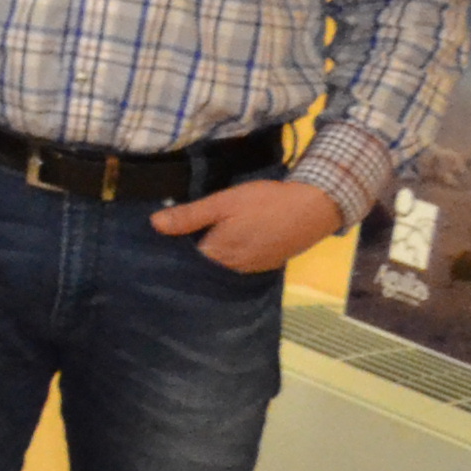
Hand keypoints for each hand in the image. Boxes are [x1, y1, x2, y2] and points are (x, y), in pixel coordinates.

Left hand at [150, 173, 347, 275]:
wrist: (316, 206)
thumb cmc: (266, 202)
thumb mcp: (224, 202)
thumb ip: (190, 216)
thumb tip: (153, 225)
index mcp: (219, 255)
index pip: (185, 260)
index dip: (172, 249)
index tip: (157, 240)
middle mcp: (234, 268)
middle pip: (204, 265)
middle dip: (189, 253)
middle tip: (174, 235)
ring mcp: (254, 267)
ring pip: (223, 264)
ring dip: (211, 254)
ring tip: (196, 236)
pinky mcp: (269, 263)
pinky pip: (241, 262)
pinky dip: (231, 253)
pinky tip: (228, 239)